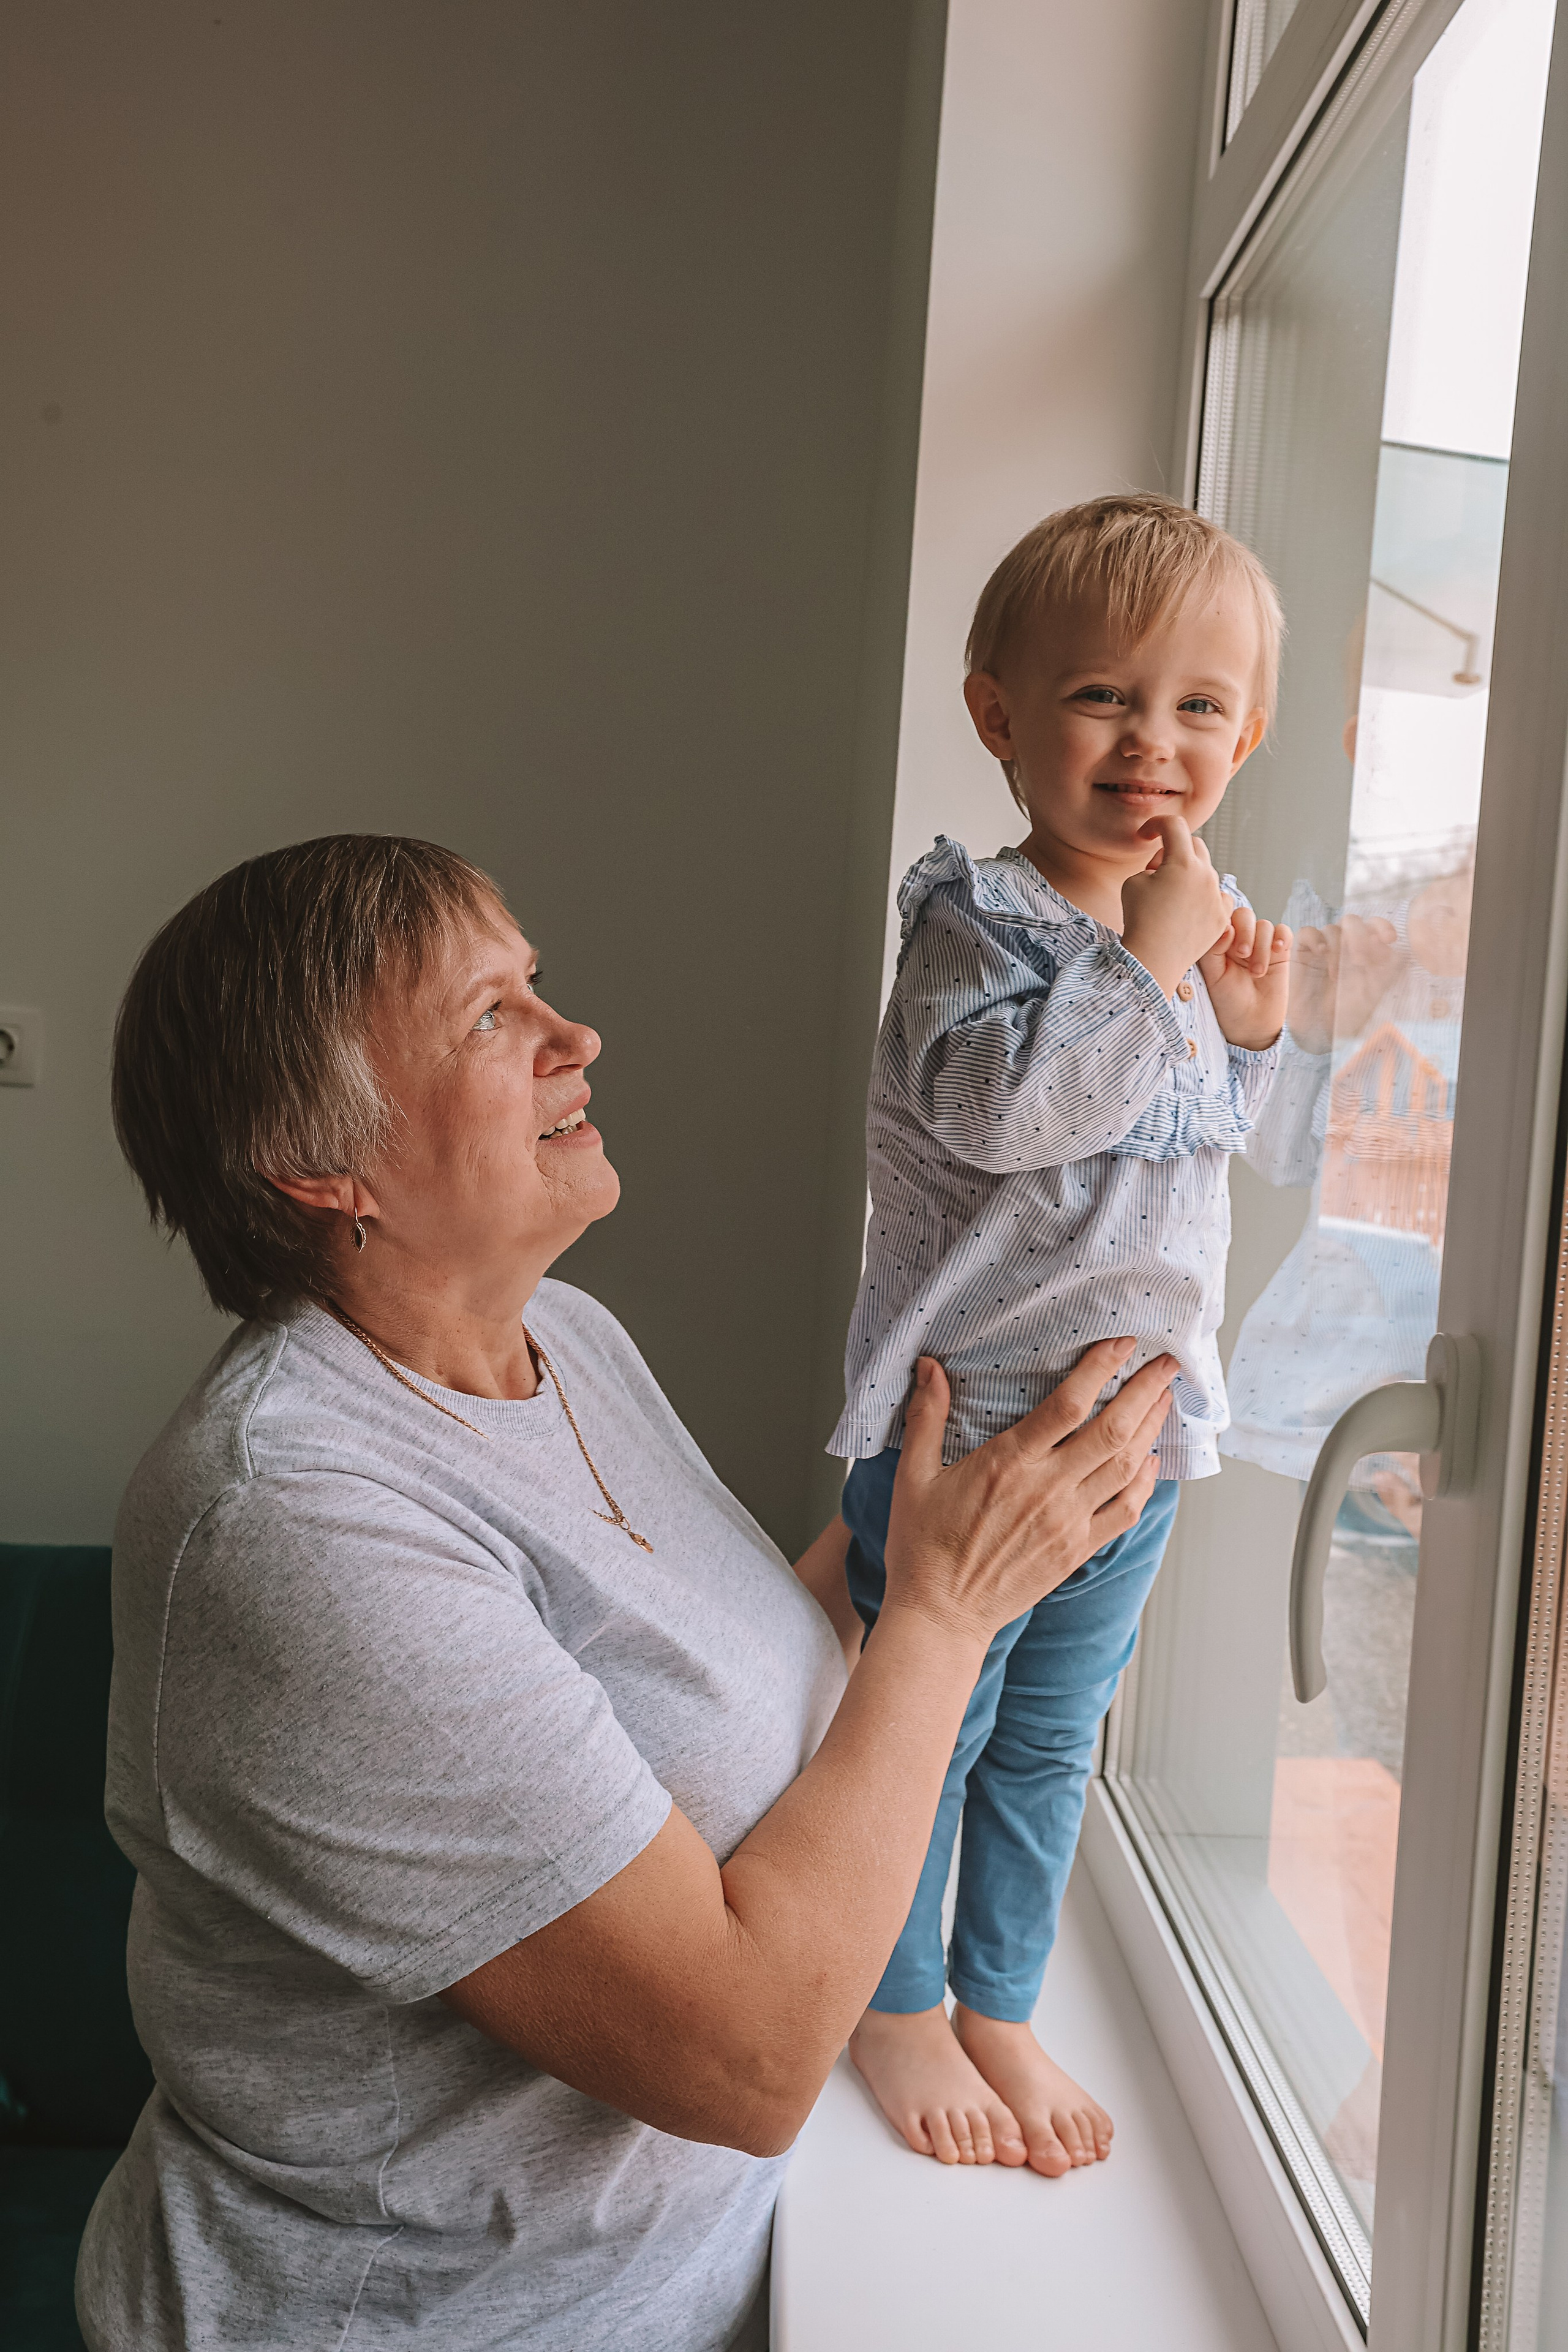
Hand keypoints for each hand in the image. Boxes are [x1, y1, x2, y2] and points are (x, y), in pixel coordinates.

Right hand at [881, 1339, 1176, 1648]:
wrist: (941, 1615)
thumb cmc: (923, 1547)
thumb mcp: (914, 1476)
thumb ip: (926, 1417)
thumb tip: (928, 1366)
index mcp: (1008, 1463)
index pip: (1067, 1404)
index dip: (1100, 1369)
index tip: (1122, 1344)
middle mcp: (1047, 1489)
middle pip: (1112, 1430)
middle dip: (1145, 1392)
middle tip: (1167, 1365)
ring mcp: (1068, 1522)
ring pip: (1126, 1466)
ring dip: (1151, 1429)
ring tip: (1165, 1400)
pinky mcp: (1077, 1549)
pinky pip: (1125, 1510)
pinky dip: (1145, 1482)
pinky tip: (1152, 1461)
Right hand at [1121, 816, 1234, 998]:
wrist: (1153, 959)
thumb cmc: (1139, 919)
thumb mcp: (1134, 882)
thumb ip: (1153, 866)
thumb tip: (1166, 867)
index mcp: (1183, 862)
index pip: (1174, 826)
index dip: (1156, 824)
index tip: (1146, 834)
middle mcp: (1205, 876)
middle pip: (1193, 846)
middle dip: (1173, 850)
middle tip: (1155, 870)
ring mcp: (1217, 897)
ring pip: (1206, 872)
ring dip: (1188, 875)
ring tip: (1169, 896)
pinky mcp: (1222, 918)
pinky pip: (1217, 896)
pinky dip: (1204, 896)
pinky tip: (1188, 909)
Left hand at [1199, 906, 1291, 1049]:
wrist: (1250, 1024)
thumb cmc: (1227, 1001)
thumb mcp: (1213, 976)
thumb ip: (1214, 949)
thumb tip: (1226, 927)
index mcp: (1219, 942)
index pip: (1223, 916)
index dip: (1227, 923)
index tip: (1226, 943)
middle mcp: (1239, 940)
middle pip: (1244, 915)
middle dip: (1245, 932)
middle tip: (1243, 954)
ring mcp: (1260, 945)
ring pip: (1264, 926)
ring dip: (1261, 947)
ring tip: (1256, 972)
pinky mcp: (1280, 952)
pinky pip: (1284, 931)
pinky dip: (1282, 936)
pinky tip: (1278, 949)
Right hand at [1288, 915, 1401, 1054]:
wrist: (1318, 1030)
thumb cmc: (1347, 1014)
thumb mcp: (1373, 993)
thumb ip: (1386, 971)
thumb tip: (1399, 952)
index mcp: (1365, 951)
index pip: (1374, 926)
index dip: (1381, 927)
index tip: (1389, 939)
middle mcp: (1344, 945)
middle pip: (1352, 921)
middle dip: (1358, 936)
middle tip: (1359, 960)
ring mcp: (1323, 947)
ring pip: (1331, 928)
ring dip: (1337, 948)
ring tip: (1335, 975)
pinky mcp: (1302, 951)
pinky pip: (1307, 933)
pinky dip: (1315, 939)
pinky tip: (1321, 953)